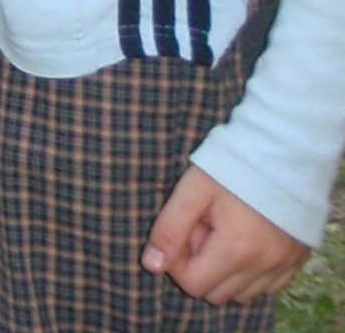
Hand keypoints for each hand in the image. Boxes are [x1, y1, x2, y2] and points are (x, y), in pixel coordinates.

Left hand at [143, 166, 311, 303]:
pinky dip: (249, 275)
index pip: (193, 284)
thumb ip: (169, 229)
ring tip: (224, 233)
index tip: (184, 230)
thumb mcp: (191, 191)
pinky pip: (266, 288)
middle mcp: (264, 266)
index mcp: (237, 249)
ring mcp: (284, 267)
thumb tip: (152, 266)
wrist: (282, 153)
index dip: (178, 261)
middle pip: (216, 294)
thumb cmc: (231, 169)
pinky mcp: (296, 263)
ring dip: (224, 273)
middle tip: (204, 229)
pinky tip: (244, 243)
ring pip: (242, 295)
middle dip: (200, 267)